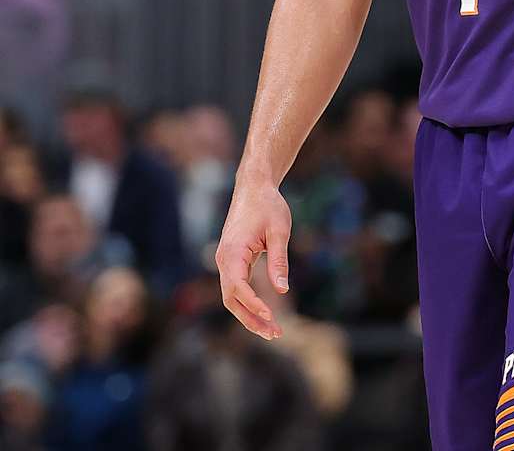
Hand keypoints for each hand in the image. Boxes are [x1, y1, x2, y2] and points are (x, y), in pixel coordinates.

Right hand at [215, 176, 291, 339]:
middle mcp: (223, 261)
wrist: (254, 188)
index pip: (237, 287)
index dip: (252, 304)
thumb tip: (283, 290)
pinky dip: (249, 303)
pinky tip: (265, 313)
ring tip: (273, 330)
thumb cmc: (268, 206)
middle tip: (276, 334)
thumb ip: (278, 261)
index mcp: (232, 253)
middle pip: (231, 299)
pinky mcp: (232, 262)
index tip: (270, 316)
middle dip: (251, 319)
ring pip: (232, 297)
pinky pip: (236, 288)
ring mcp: (225, 262)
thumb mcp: (279, 231)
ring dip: (250, 315)